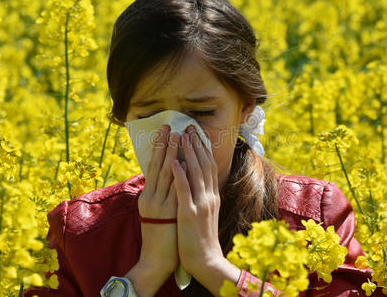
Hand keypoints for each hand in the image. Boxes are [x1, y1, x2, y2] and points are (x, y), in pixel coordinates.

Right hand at [135, 124, 185, 277]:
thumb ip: (159, 193)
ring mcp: (159, 205)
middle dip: (164, 144)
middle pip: (158, 166)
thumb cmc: (159, 234)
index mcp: (148, 195)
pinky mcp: (168, 213)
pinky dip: (176, 175)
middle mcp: (151, 197)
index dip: (159, 147)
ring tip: (176, 136)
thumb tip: (164, 175)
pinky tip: (179, 162)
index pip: (153, 166)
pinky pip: (173, 190)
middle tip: (169, 126)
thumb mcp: (156, 211)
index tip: (165, 130)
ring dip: (170, 154)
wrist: (155, 259)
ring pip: (165, 174)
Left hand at [170, 126, 223, 276]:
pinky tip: (174, 161)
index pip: (209, 166)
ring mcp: (200, 204)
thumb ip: (203, 196)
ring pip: (195, 173)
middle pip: (204, 164)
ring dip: (188, 153)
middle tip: (189, 127)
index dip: (202, 149)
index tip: (196, 134)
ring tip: (181, 136)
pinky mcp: (189, 213)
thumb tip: (198, 181)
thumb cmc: (202, 238)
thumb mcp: (206, 214)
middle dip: (196, 144)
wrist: (206, 260)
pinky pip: (184, 190)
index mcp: (212, 196)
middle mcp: (209, 196)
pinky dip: (180, 174)